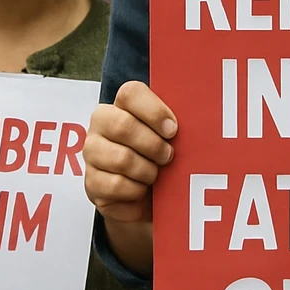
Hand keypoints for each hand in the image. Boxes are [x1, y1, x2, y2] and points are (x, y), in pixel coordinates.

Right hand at [83, 80, 176, 223]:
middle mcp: (101, 123)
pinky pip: (116, 186)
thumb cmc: (162, 155)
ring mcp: (92, 152)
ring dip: (148, 171)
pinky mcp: (91, 182)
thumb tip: (198, 116)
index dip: (154, 111)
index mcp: (123, 104)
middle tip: (169, 156)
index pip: (130, 93)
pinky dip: (137, 191)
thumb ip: (175, 122)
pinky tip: (142, 189)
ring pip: (122, 159)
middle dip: (154, 145)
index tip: (173, 130)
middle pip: (123, 126)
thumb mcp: (170, 135)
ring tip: (156, 174)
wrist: (148, 196)